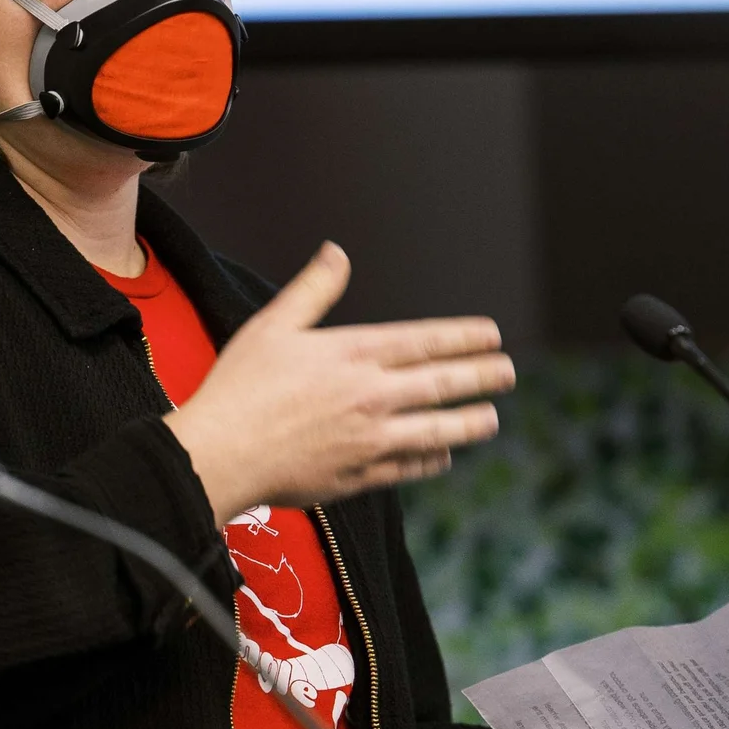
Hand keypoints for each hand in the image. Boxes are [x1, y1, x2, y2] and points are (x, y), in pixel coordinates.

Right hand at [164, 243, 514, 524]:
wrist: (220, 454)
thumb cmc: (239, 387)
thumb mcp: (273, 325)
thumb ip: (313, 289)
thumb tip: (337, 252)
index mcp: (353, 353)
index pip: (424, 341)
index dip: (463, 338)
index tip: (492, 336)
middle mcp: (370, 395)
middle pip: (442, 384)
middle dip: (482, 377)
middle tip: (508, 373)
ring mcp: (369, 439)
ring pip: (437, 430)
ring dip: (469, 423)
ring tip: (490, 419)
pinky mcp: (358, 476)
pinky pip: (408, 467)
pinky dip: (431, 459)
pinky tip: (443, 454)